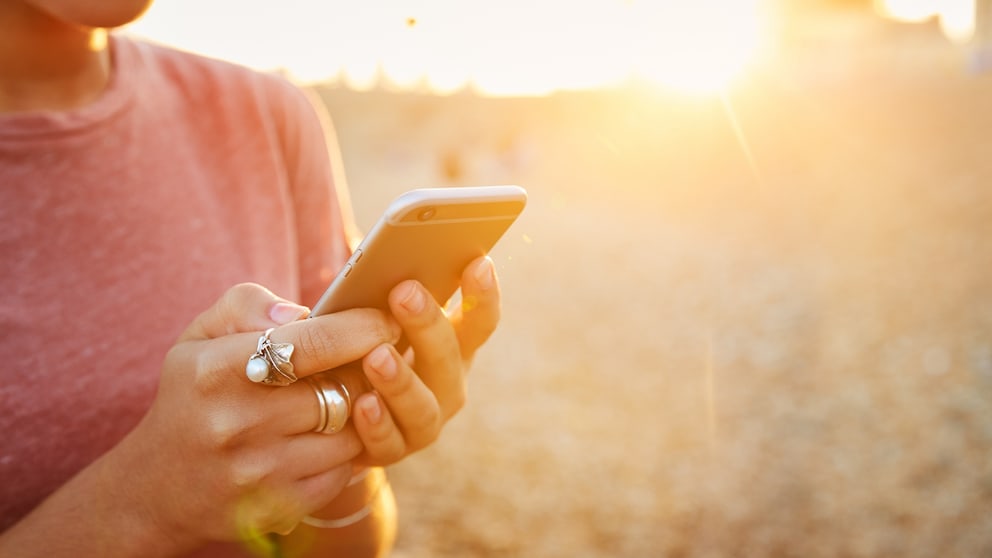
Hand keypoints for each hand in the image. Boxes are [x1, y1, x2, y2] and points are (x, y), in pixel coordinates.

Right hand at [103, 283, 400, 548]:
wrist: (158, 488)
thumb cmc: (192, 396)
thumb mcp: (199, 338)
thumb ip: (246, 305)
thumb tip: (302, 311)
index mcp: (216, 370)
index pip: (315, 342)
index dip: (363, 328)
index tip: (385, 321)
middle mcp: (236, 423)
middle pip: (342, 387)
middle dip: (366, 369)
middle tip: (372, 358)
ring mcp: (259, 471)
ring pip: (349, 431)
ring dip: (357, 412)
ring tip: (342, 396)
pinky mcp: (280, 507)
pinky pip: (342, 469)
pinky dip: (342, 451)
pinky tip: (323, 438)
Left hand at [348, 256, 500, 464]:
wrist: (330, 407)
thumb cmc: (353, 343)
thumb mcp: (366, 313)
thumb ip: (379, 290)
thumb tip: (378, 262)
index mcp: (452, 344)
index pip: (479, 320)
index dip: (483, 295)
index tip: (478, 262)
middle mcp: (448, 383)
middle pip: (451, 357)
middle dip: (429, 324)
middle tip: (404, 292)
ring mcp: (425, 421)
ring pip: (424, 406)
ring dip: (403, 381)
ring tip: (377, 356)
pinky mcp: (392, 450)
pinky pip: (389, 442)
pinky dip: (378, 424)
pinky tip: (363, 403)